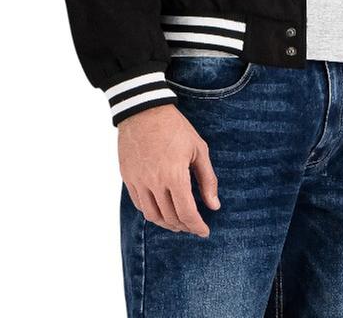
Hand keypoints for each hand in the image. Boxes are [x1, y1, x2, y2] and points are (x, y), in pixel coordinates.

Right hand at [117, 104, 219, 236]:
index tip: (204, 231)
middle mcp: (155, 182)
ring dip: (167, 223)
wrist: (144, 110)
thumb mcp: (198, 149)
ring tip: (178, 222)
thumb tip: (214, 205)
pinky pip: (139, 204)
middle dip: (184, 226)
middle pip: (170, 217)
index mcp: (175, 175)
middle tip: (193, 226)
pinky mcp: (128, 178)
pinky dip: (151, 212)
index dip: (197, 226)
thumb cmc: (175, 127)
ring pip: (153, 216)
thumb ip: (207, 179)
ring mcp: (139, 181)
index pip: (187, 213)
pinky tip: (160, 209)